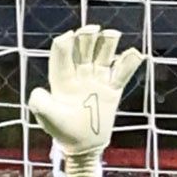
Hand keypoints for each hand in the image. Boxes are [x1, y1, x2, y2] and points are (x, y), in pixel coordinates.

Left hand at [25, 24, 139, 176]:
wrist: (83, 146)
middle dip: (87, 38)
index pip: (62, 56)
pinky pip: (122, 73)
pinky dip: (129, 63)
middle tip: (92, 29)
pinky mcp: (112, 90)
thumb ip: (40, 104)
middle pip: (84, 50)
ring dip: (107, 43)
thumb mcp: (47, 119)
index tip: (69, 36)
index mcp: (62, 80)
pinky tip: (136, 53)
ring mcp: (97, 81)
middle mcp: (80, 75)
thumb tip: (40, 90)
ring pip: (103, 56)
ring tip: (112, 33)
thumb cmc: (62, 132)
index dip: (64, 44)